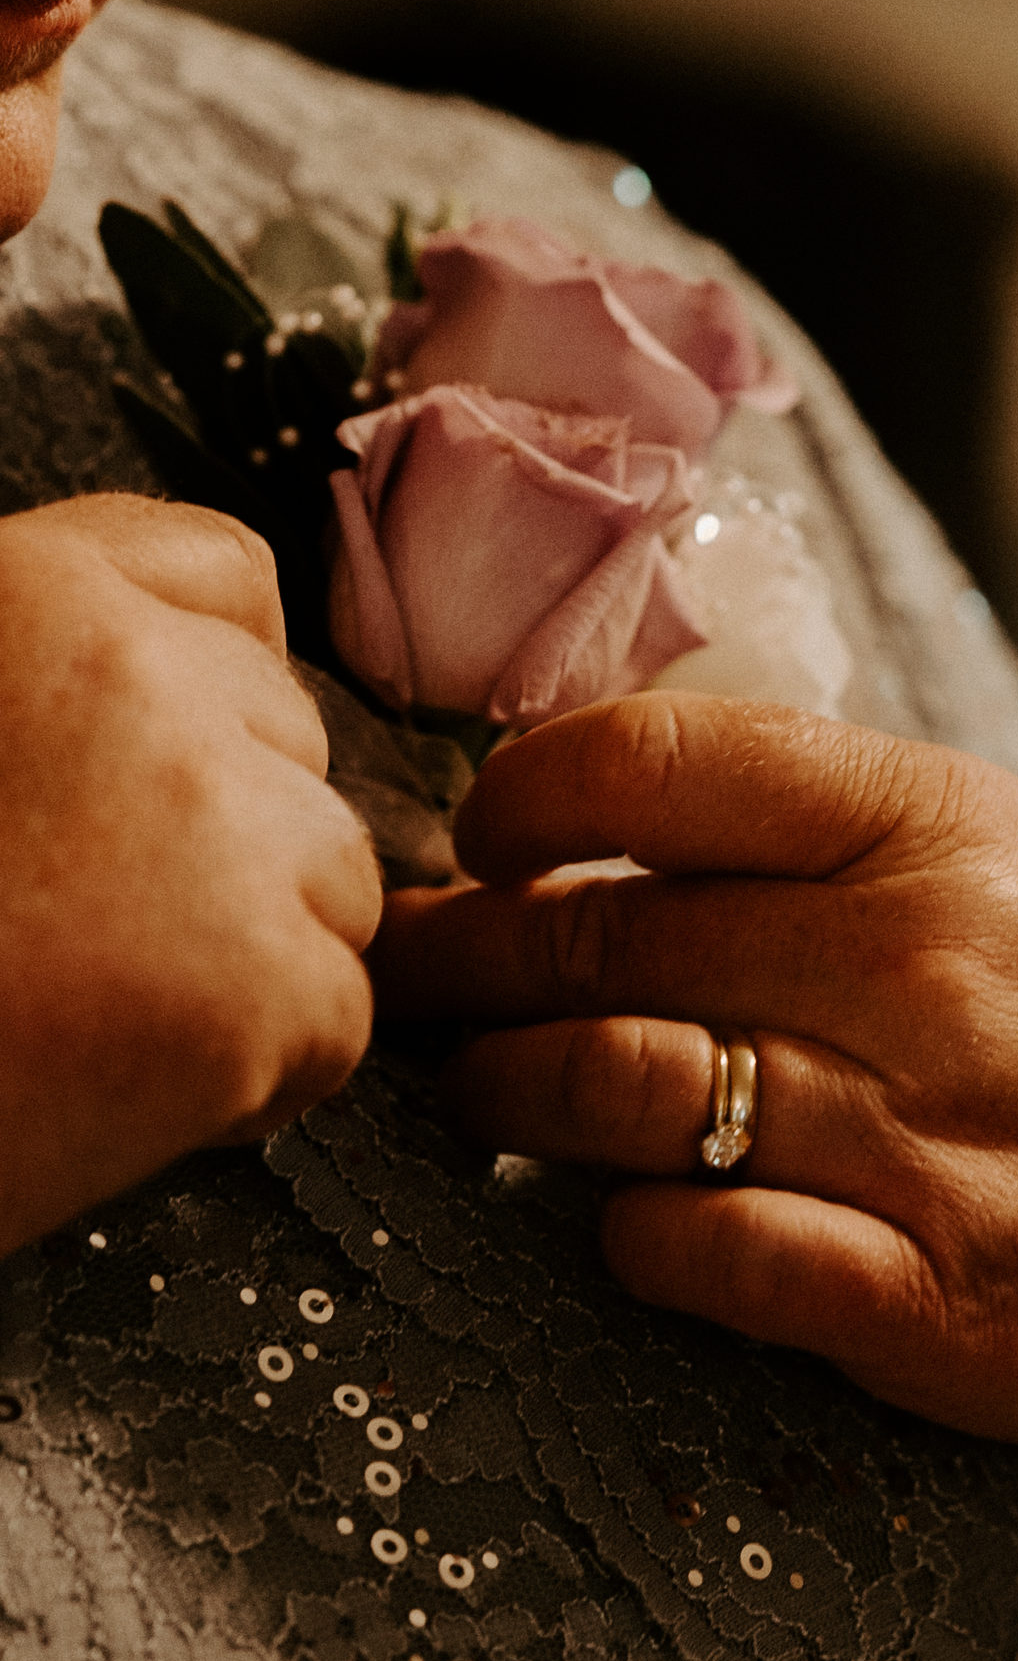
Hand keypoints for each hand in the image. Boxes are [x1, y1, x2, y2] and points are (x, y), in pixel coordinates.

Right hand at [0, 494, 381, 1253]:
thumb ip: (57, 667)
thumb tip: (194, 674)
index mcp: (34, 592)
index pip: (231, 583)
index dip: (217, 699)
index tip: (159, 782)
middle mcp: (139, 678)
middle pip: (298, 747)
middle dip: (238, 843)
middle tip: (94, 926)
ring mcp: (216, 824)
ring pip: (340, 882)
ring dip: (260, 958)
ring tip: (104, 1003)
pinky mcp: (261, 977)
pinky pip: (338, 1016)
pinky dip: (263, 1076)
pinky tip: (132, 1077)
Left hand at [373, 694, 1017, 1660]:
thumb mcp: (1012, 868)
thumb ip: (817, 829)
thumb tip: (571, 819)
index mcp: (940, 825)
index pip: (653, 765)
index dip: (515, 806)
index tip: (478, 847)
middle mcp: (933, 966)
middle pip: (602, 944)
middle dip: (466, 972)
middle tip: (417, 995)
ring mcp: (938, 1141)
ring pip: (627, 1096)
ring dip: (514, 1100)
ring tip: (483, 1100)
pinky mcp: (940, 1305)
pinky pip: (702, 1254)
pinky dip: (625, 1234)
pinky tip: (621, 1221)